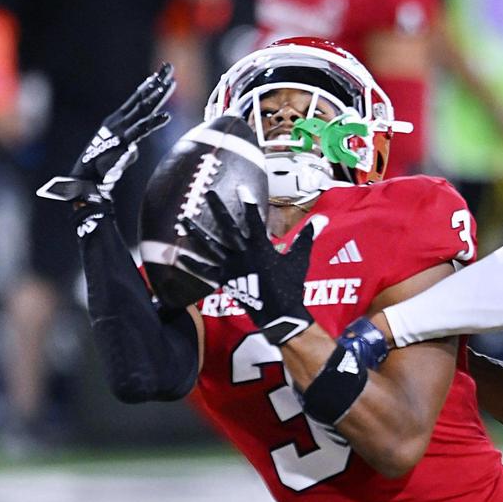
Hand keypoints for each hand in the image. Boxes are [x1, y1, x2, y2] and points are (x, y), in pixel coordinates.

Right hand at [38, 63, 175, 203]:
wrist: (88, 177)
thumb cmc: (104, 165)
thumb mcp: (121, 150)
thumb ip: (130, 143)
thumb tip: (135, 146)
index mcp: (118, 120)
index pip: (137, 99)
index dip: (149, 86)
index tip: (161, 74)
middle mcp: (120, 120)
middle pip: (143, 98)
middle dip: (157, 82)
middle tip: (169, 67)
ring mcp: (122, 129)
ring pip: (144, 109)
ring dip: (158, 96)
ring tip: (171, 83)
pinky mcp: (124, 141)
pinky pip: (141, 131)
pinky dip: (154, 123)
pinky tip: (166, 116)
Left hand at [185, 191, 314, 344]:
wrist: (279, 314)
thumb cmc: (291, 286)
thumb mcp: (300, 259)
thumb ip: (307, 237)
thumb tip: (322, 219)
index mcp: (262, 247)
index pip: (254, 220)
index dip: (248, 203)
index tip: (240, 187)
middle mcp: (243, 253)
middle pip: (227, 227)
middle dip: (217, 208)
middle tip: (207, 192)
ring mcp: (232, 267)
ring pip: (210, 246)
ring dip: (196, 232)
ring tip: (182, 219)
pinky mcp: (225, 280)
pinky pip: (206, 271)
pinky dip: (193, 264)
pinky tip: (180, 256)